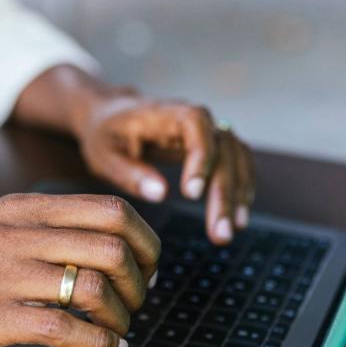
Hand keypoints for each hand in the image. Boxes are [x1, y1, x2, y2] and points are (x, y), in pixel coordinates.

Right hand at [0, 193, 160, 346]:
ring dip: (123, 315)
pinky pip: (64, 329)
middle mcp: (18, 234)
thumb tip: (104, 243)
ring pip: (94, 287)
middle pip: (112, 247)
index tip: (148, 265)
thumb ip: (42, 226)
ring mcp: (4, 275)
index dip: (145, 240)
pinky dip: (100, 343)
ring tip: (120, 329)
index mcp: (23, 208)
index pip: (110, 210)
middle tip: (140, 301)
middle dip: (140, 281)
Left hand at [76, 93, 255, 244]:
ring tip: (234, 230)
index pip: (196, 125)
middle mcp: (194, 118)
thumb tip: (162, 194)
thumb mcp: (104, 155)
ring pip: (236, 156)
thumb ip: (130, 173)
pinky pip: (238, 161)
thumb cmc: (105, 135)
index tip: (192, 194)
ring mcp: (207, 130)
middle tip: (219, 233)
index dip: (200, 157)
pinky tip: (239, 216)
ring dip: (238, 193)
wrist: (110, 115)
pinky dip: (242, 186)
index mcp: (164, 113)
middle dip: (223, 192)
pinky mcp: (213, 144)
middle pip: (222, 148)